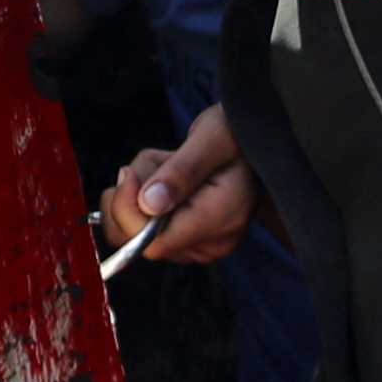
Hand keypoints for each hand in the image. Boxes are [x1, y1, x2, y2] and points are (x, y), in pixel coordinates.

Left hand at [105, 104, 254, 265]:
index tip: (130, 173)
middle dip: (132, 196)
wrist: (253, 144)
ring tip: (166, 168)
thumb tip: (149, 205)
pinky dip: (139, 202)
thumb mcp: (212, 137)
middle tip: (158, 161)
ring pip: (133, 232)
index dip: (129, 211)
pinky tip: (164, 182)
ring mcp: (198, 247)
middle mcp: (211, 243)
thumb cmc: (238, 134)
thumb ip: (182, 171)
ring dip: (134, 195)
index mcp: (222, 220)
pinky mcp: (186, 244)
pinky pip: (140, 230)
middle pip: (138, 239)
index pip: (154, 241)